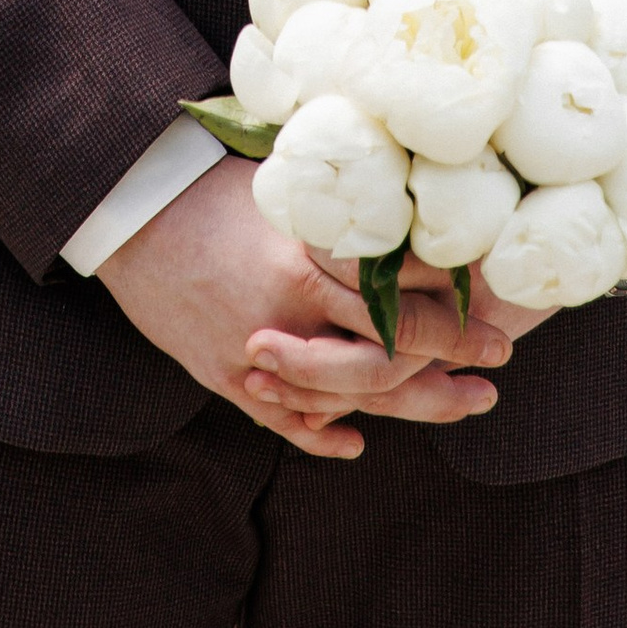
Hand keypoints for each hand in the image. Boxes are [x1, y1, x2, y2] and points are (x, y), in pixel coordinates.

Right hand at [95, 158, 511, 458]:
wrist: (125, 214)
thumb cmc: (203, 185)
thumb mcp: (279, 190)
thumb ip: (337, 216)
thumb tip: (403, 211)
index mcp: (304, 257)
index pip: (400, 289)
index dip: (455, 298)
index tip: (494, 297)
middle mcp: (289, 312)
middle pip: (391, 350)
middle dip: (455, 355)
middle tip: (500, 354)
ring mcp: (258, 353)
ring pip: (352, 396)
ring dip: (418, 403)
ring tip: (468, 401)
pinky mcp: (226, 377)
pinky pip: (286, 422)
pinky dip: (324, 436)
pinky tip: (358, 442)